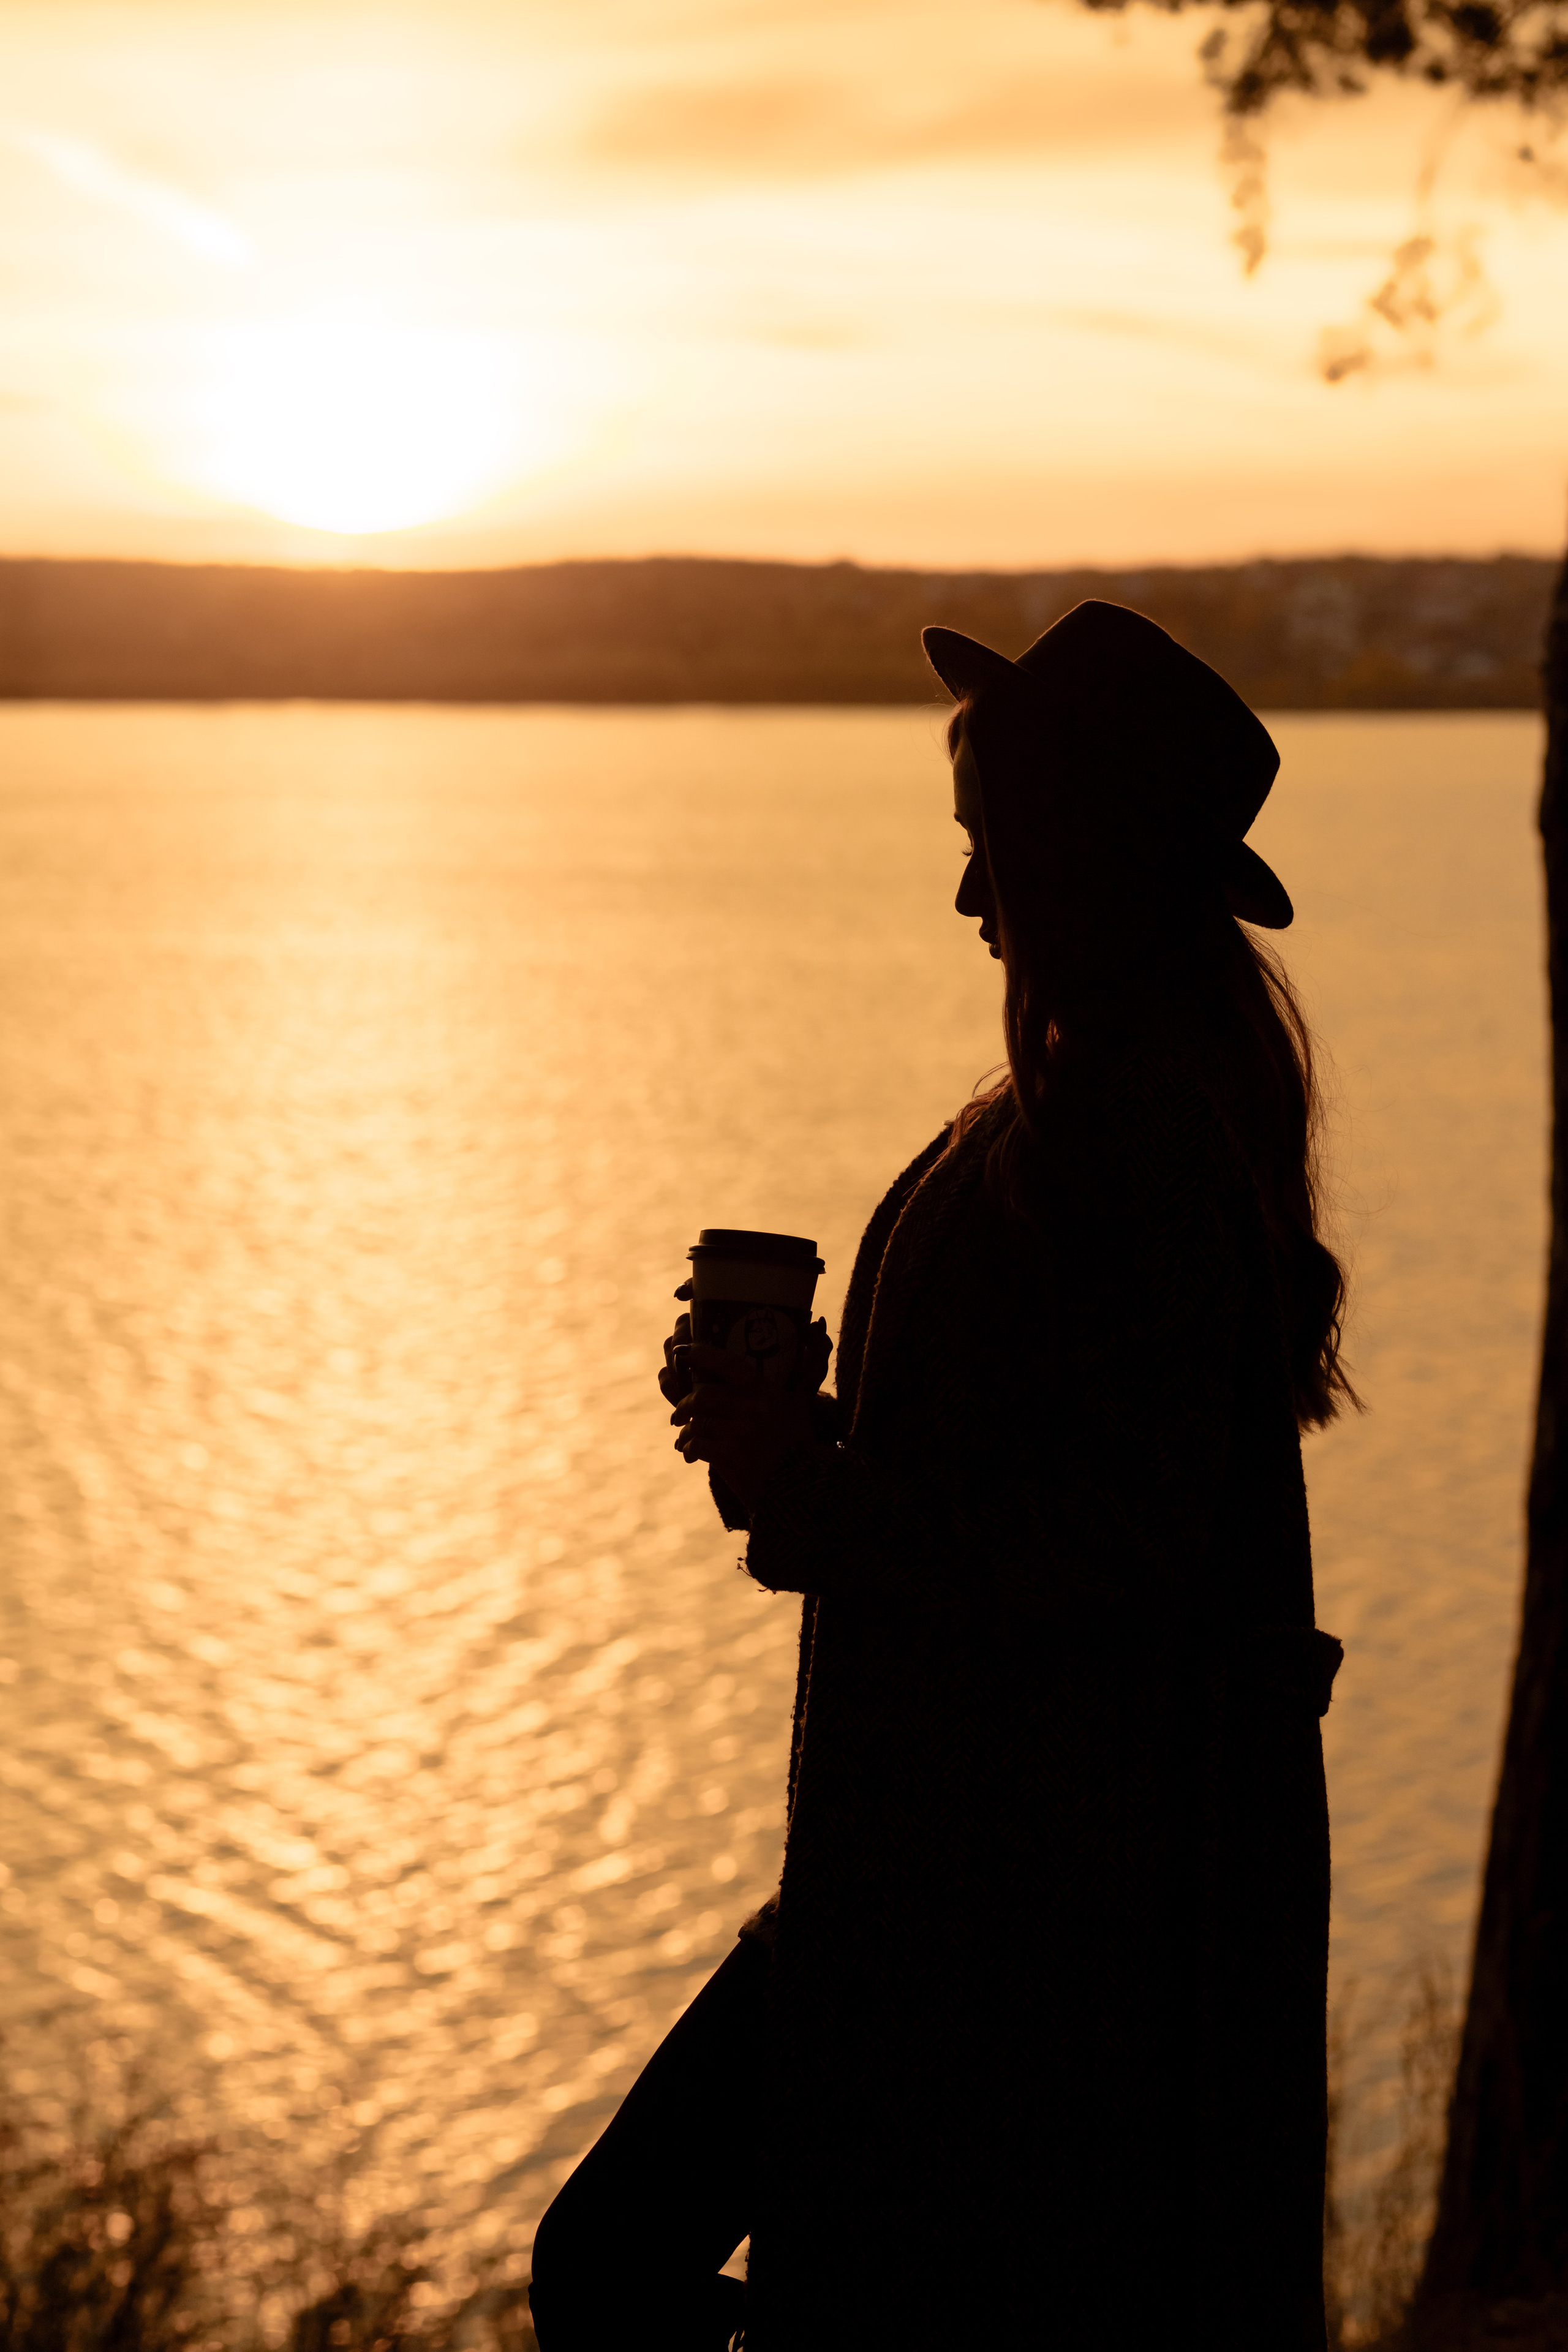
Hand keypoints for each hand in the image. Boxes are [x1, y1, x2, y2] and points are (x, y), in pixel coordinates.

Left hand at [658, 1284, 831, 1514]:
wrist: (800, 1488)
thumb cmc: (798, 1444)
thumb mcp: (800, 1406)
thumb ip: (802, 1374)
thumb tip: (815, 1332)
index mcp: (768, 1393)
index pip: (730, 1365)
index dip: (704, 1355)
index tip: (684, 1353)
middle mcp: (754, 1409)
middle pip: (704, 1396)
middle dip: (685, 1405)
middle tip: (677, 1414)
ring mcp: (740, 1433)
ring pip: (698, 1422)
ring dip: (685, 1431)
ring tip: (683, 1439)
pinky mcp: (730, 1457)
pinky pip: (697, 1445)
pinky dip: (689, 1449)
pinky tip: (689, 1455)